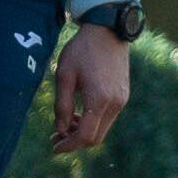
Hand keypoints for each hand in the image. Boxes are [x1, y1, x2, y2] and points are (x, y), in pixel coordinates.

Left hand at [50, 23, 131, 153]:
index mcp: (99, 99)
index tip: (54, 147)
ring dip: (84, 131)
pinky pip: (108, 118)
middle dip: (75, 141)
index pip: (85, 136)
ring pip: (102, 129)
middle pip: (96, 137)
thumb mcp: (64, 75)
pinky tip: (79, 112)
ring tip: (65, 122)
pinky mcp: (123, 94)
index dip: (68, 145)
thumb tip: (60, 130)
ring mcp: (122, 99)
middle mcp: (115, 103)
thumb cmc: (82, 50)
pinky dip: (93, 121)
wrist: (107, 30)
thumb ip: (61, 106)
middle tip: (56, 136)